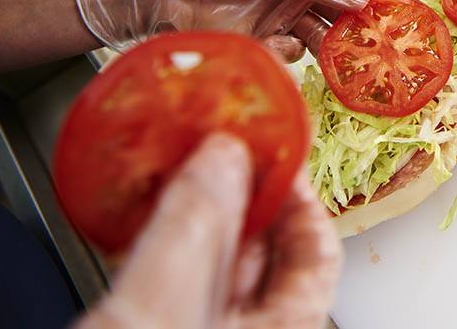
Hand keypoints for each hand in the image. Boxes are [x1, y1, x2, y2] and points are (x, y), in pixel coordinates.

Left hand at [66, 0, 378, 58]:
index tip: (394, 10)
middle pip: (342, 12)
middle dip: (357, 26)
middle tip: (374, 42)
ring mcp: (281, 18)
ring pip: (321, 37)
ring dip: (329, 46)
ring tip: (338, 55)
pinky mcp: (263, 44)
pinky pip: (291, 54)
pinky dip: (289, 52)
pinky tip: (277, 43)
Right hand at [77, 133, 341, 328]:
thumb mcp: (162, 309)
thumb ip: (195, 229)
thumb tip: (224, 155)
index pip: (318, 250)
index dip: (298, 193)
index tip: (271, 150)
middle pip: (264, 250)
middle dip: (241, 191)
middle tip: (217, 146)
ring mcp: (200, 328)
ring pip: (212, 264)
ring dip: (195, 212)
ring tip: (177, 168)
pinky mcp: (152, 327)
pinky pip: (168, 280)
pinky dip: (159, 243)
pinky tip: (137, 218)